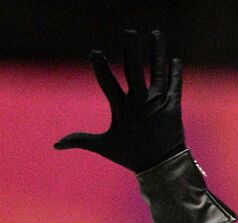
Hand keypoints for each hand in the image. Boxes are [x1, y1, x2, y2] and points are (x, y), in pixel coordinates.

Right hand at [54, 29, 185, 172]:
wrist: (161, 169)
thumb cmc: (131, 157)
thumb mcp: (104, 147)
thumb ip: (81, 140)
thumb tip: (55, 144)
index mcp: (121, 109)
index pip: (108, 83)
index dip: (100, 67)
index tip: (94, 52)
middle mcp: (140, 102)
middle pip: (134, 70)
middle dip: (131, 50)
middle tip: (130, 32)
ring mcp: (157, 103)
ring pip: (157, 72)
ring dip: (157, 52)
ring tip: (156, 33)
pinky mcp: (173, 107)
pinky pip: (175, 85)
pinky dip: (175, 72)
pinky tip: (175, 59)